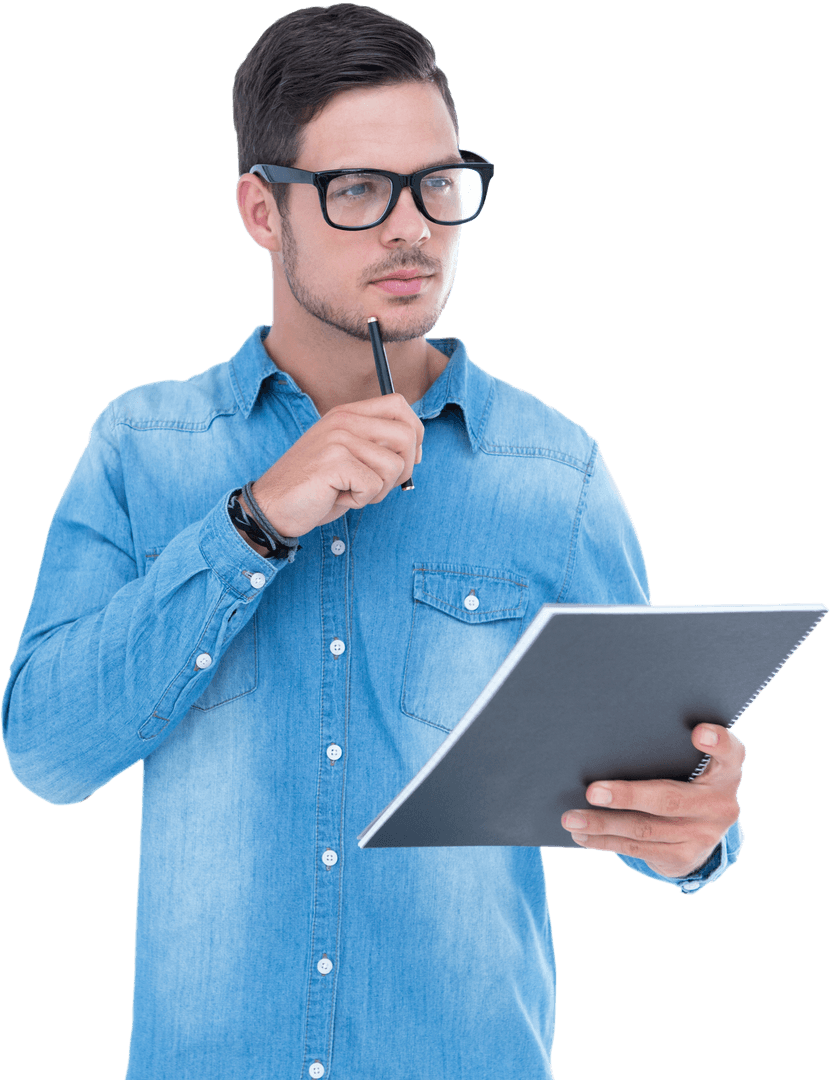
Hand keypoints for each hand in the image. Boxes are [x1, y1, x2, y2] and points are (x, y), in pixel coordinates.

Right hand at [249, 393, 423, 537]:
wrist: (271, 506)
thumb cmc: (314, 487)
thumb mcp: (348, 457)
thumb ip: (375, 446)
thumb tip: (415, 451)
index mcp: (347, 414)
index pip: (399, 405)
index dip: (414, 434)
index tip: (408, 460)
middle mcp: (343, 420)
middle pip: (406, 435)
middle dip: (403, 469)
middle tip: (378, 485)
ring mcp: (338, 438)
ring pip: (394, 465)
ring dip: (379, 489)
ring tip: (350, 491)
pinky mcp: (334, 462)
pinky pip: (375, 485)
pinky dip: (362, 500)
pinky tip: (339, 497)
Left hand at [561, 723, 744, 877]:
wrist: (703, 831)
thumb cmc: (686, 779)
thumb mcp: (691, 763)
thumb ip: (670, 748)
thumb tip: (611, 734)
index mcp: (726, 771)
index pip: (731, 752)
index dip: (718, 742)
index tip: (699, 733)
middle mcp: (720, 805)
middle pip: (669, 798)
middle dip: (627, 796)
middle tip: (592, 791)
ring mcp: (703, 835)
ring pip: (645, 828)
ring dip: (603, 824)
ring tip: (571, 818)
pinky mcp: (683, 858)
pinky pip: (637, 849)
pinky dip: (606, 842)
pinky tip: (582, 835)